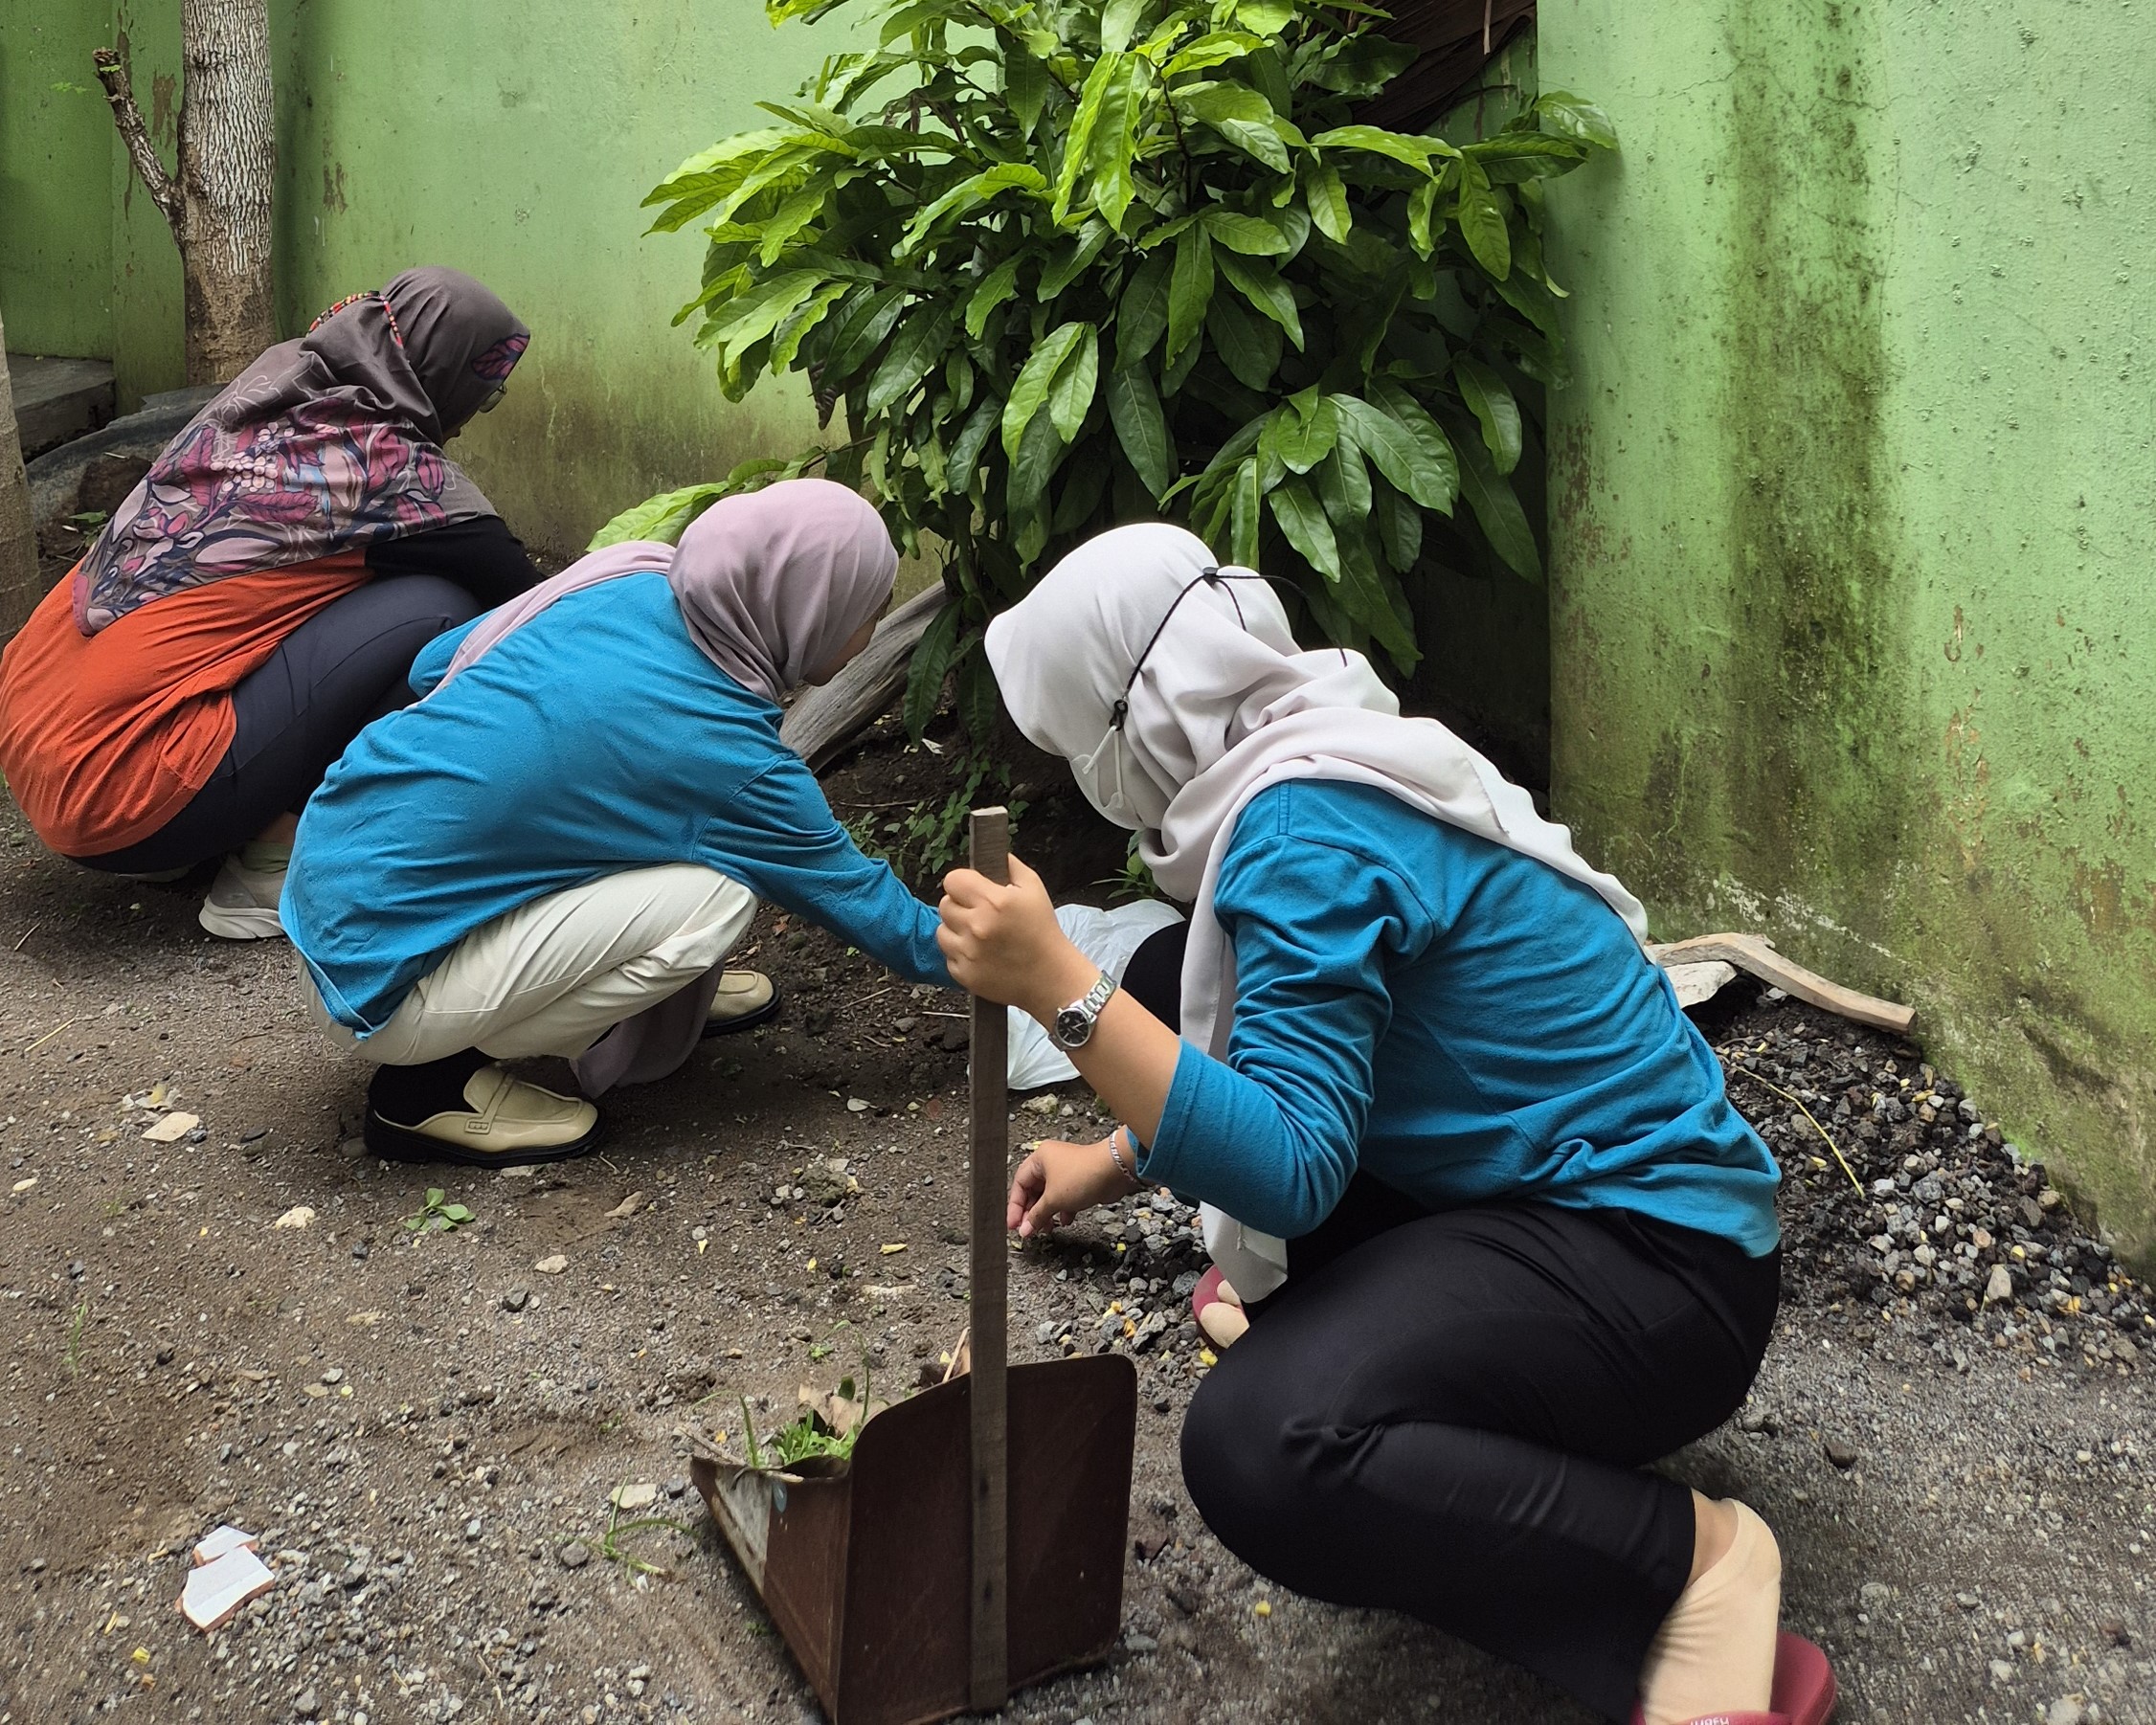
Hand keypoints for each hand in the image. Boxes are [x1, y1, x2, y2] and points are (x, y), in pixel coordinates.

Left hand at [938, 852, 1095, 1017]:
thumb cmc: (1043, 932)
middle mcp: (977, 926)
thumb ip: (1010, 866)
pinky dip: (960, 954)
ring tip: (977, 935)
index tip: (973, 891)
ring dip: (956, 930)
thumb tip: (992, 854)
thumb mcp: (1035, 889)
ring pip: (942, 930)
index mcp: (994, 902)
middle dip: (960, 906)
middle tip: (979, 914)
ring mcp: (968, 952)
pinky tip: (980, 954)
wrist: (1051, 978)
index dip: (963, 883)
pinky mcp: (964, 974)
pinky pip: (948, 955)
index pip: (953, 880)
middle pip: (944, 904)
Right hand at [1006, 1135, 1140, 1238]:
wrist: (1115, 1171)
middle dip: (1032, 1212)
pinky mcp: (1079, 1181)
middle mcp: (1051, 1162)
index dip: (1015, 1206)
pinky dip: (1062, 1209)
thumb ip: (1037, 1216)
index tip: (1014, 1224)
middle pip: (1033, 1191)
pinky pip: (1065, 1197)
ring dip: (1047, 1213)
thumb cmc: (1084, 1175)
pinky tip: (1065, 1220)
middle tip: (1028, 1229)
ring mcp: (1066, 1171)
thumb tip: (1025, 1229)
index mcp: (1039, 1159)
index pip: (1019, 1184)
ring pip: (1049, 1196)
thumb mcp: (1053, 1199)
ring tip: (1046, 1229)